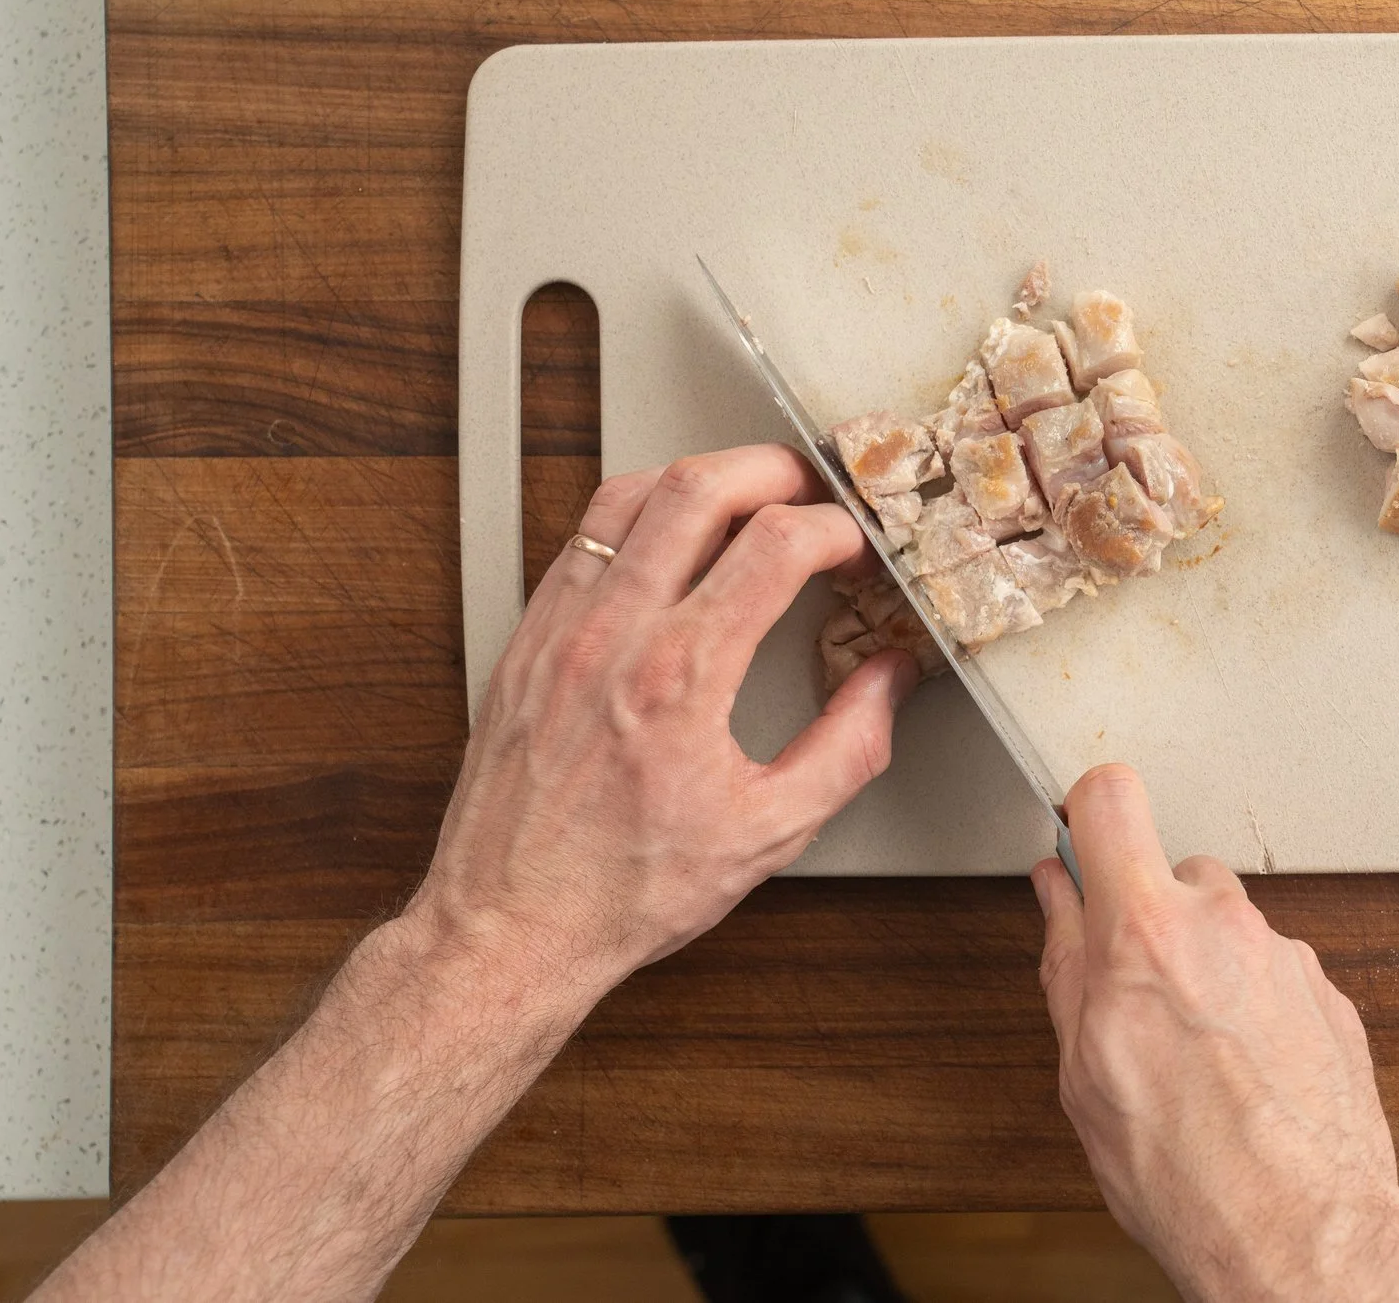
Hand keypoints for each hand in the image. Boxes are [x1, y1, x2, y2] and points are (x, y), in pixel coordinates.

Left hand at [408, 444, 917, 1002]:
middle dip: (773, 471)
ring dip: (699, 479)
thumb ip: (848, 747)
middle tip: (810, 494)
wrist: (509, 927)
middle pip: (700, 488)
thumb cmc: (626, 892)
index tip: (857, 549)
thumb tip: (889, 682)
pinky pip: (579, 538)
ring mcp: (559, 630)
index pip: (775, 544)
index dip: (836, 529)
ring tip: (743, 499)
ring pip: (628, 494)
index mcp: (681, 678)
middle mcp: (613, 637)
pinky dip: (635, 515)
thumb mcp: (769, 835)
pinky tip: (666, 539)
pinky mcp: (525, 640)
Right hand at [1032, 767, 1398, 1302]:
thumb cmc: (1189, 1173)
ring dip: (1208, 970)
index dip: (1087, 813)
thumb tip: (1058, 898)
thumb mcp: (1083, 1070)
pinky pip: (1276, 976)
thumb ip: (1068, 961)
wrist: (1300, 1233)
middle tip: (1135, 999)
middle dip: (1153, 920)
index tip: (1081, 842)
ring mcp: (1288, 958)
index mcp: (1148, 929)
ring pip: (1231, 930)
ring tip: (1195, 1060)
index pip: (1110, 797)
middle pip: (1176, 873)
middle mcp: (1227, 925)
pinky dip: (1256, 1011)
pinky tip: (1243, 1077)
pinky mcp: (1332, 997)